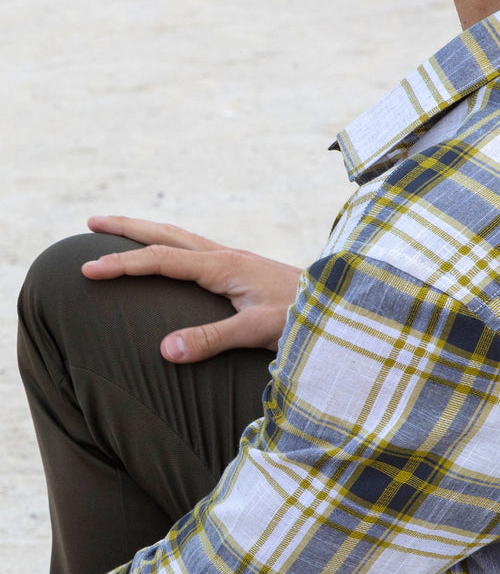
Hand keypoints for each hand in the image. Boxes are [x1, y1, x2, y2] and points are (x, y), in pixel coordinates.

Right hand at [82, 216, 302, 363]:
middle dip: (127, 228)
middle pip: (166, 234)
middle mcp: (226, 255)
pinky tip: (169, 253)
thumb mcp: (257, 330)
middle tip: (90, 223)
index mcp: (223, 265)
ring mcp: (235, 259)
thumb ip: (212, 339)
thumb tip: (165, 350)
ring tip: (118, 229)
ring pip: (181, 237)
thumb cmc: (302, 317)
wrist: (337, 302)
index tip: (88, 269)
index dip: (122, 264)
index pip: (161, 259)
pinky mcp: (243, 268)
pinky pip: (196, 248)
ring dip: (147, 231)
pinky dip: (171, 244)